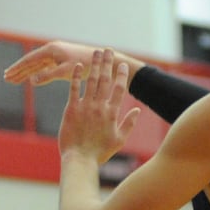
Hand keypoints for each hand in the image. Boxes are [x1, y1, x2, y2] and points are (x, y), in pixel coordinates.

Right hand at [5, 41, 102, 86]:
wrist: (104, 61)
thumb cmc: (87, 65)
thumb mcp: (67, 71)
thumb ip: (49, 76)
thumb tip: (32, 81)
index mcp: (51, 50)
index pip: (29, 59)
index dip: (18, 68)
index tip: (7, 74)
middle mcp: (52, 50)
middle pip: (30, 61)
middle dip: (18, 70)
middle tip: (6, 78)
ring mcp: (56, 55)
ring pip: (36, 65)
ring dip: (25, 72)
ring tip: (13, 80)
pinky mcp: (61, 61)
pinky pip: (44, 67)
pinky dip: (35, 73)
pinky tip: (29, 79)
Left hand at [59, 49, 139, 163]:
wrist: (80, 159)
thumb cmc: (100, 152)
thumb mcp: (119, 140)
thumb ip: (129, 123)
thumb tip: (137, 110)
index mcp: (112, 113)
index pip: (120, 89)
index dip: (122, 75)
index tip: (123, 65)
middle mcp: (100, 107)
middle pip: (106, 81)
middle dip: (107, 64)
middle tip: (108, 50)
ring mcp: (86, 107)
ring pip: (91, 81)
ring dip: (94, 65)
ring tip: (96, 53)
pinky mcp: (71, 109)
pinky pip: (74, 89)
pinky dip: (76, 76)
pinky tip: (78, 65)